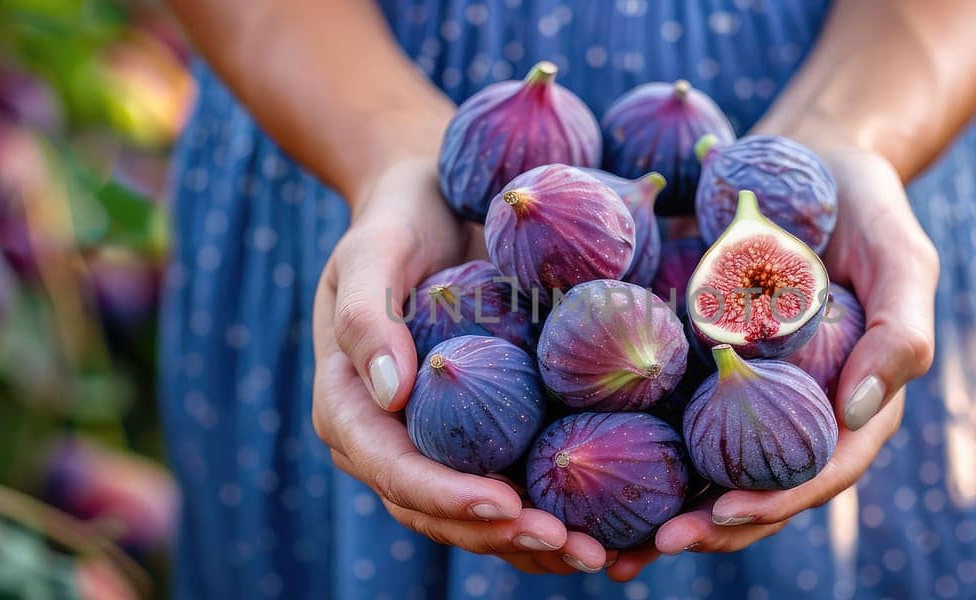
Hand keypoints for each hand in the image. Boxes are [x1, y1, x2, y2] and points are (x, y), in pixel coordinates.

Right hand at [311, 157, 614, 573]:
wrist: (433, 202)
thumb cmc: (395, 221)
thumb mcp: (370, 250)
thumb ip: (367, 316)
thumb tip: (389, 392)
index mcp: (352, 410)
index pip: (395, 472)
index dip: (448, 497)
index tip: (507, 504)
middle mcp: (395, 442)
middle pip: (443, 512)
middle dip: (506, 537)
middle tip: (575, 548)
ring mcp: (446, 444)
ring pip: (486, 515)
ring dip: (541, 544)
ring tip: (606, 556)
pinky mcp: (493, 432)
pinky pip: (524, 482)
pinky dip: (566, 510)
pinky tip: (622, 527)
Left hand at [607, 146, 937, 580]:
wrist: (807, 158)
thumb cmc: (868, 207)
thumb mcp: (904, 259)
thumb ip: (900, 334)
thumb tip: (855, 411)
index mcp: (849, 406)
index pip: (816, 472)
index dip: (773, 503)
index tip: (724, 515)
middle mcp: (792, 412)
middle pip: (753, 488)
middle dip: (706, 526)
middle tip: (653, 546)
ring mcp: (740, 394)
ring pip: (702, 468)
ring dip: (658, 512)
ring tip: (604, 545)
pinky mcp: (695, 365)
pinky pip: (661, 412)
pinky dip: (627, 446)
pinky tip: (574, 467)